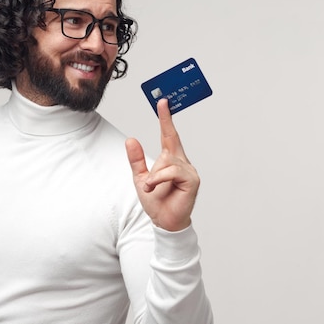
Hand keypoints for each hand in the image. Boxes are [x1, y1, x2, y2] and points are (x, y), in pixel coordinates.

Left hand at [125, 99, 199, 231]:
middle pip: (170, 142)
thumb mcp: (140, 178)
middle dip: (164, 133)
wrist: (163, 221)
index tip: (163, 102)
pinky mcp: (192, 180)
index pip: (169, 135)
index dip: (166, 118)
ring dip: (155, 176)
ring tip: (149, 187)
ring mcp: (189, 170)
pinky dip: (160, 178)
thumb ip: (136, 160)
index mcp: (171, 160)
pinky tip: (153, 187)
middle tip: (158, 131)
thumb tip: (131, 139)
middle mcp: (182, 162)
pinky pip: (173, 171)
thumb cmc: (156, 201)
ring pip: (168, 161)